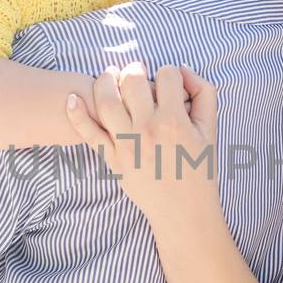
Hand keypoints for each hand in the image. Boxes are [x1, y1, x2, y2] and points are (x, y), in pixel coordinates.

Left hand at [65, 62, 219, 226]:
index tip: (170, 83)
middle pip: (133, 80)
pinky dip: (76, 114)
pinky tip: (71, 99)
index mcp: (175, 121)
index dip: (170, 73)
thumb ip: (204, 93)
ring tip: (110, 76)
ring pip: (106, 100)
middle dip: (135, 69)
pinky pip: (88, 134)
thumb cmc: (200, 171)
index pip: (167, 75)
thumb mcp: (211, 131)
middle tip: (137, 72)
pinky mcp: (112, 159)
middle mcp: (148, 129)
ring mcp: (126, 144)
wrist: (184, 213)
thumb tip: (182, 70)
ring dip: (105, 81)